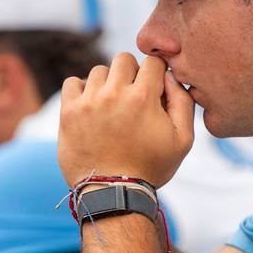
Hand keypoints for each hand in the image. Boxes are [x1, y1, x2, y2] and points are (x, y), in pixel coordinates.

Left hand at [58, 53, 194, 188]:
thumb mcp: (183, 140)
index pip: (152, 61)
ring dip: (107, 83)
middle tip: (132, 96)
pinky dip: (81, 89)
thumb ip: (183, 102)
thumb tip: (171, 77)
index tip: (153, 89)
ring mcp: (88, 101)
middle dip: (132, 73)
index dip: (156, 74)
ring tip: (111, 106)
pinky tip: (91, 106)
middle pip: (124, 59)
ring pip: (99, 71)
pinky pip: (72, 82)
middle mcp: (114, 94)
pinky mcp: (68, 112)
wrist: (113, 193)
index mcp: (143, 97)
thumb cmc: (150, 168)